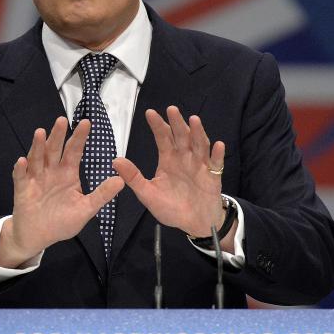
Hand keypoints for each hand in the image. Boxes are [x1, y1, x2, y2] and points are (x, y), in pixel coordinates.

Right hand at [0, 117, 124, 267]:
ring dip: (38, 146)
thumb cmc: (62, 222)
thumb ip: (101, 195)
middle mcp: (51, 171)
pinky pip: (20, 177)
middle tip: (62, 120)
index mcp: (68, 174)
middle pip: (55, 150)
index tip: (87, 123)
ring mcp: (36, 178)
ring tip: (40, 133)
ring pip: (37, 158)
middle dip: (58, 135)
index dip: (79, 138)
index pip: (74, 151)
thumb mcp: (85, 209)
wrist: (39, 236)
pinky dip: (20, 169)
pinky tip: (22, 161)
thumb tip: (121, 181)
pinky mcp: (22, 189)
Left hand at [113, 106, 233, 248]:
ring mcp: (200, 165)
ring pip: (199, 145)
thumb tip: (115, 161)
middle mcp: (184, 158)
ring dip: (198, 133)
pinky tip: (218, 145)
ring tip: (194, 120)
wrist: (194, 223)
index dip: (157, 126)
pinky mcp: (213, 176)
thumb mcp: (148, 194)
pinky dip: (217, 154)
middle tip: (172, 109)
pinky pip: (216, 163)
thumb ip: (133, 178)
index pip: (162, 138)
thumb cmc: (171, 207)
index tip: (149, 113)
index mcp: (168, 160)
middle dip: (177, 123)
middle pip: (181, 137)